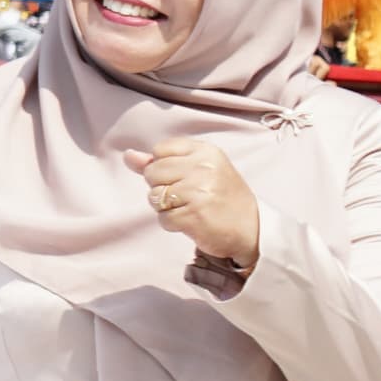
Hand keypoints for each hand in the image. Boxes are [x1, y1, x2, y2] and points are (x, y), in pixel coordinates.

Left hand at [129, 140, 261, 270]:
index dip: (163, 168)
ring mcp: (199, 191)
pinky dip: (173, 223)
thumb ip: (161, 162)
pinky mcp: (194, 215)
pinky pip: (163, 218)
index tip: (184, 177)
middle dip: (162, 188)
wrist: (251, 229)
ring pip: (154, 197)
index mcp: (206, 152)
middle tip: (188, 196)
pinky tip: (192, 221)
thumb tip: (128, 156)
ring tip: (190, 208)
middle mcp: (203, 168)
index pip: (159, 151)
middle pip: (152, 173)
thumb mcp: (198, 171)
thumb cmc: (221, 197)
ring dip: (167, 208)